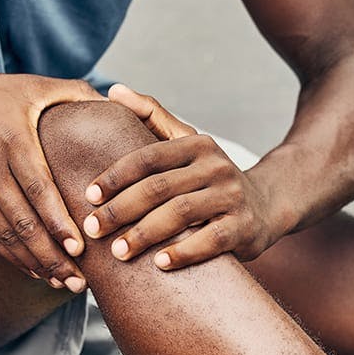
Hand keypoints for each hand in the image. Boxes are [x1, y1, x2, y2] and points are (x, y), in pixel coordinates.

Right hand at [0, 70, 102, 290]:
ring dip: (34, 262)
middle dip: (52, 256)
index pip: (38, 188)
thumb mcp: (28, 85)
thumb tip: (113, 102)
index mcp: (11, 139)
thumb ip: (73, 93)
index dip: (58, 221)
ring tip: (62, 281)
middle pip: (23, 221)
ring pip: (5, 234)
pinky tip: (32, 269)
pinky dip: (10, 255)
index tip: (78, 248)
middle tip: (79, 280)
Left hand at [82, 84, 280, 269]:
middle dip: (121, 210)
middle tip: (93, 230)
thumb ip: (151, 116)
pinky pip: (210, 240)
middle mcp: (215, 165)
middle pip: (159, 187)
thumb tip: (113, 90)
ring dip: (145, 234)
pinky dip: (183, 252)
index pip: (148, 158)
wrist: (265, 205)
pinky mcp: (243, 226)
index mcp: (195, 144)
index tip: (88, 197)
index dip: (115, 176)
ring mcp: (231, 196)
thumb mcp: (186, 143)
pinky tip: (159, 264)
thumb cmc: (210, 177)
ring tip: (118, 251)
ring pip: (181, 213)